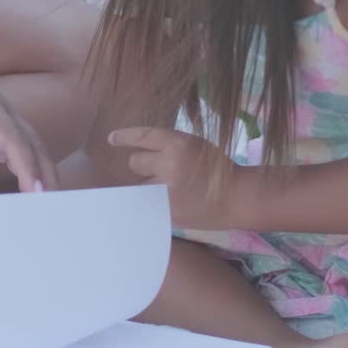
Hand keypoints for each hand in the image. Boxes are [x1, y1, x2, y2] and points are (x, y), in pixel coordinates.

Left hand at [0, 23, 56, 192]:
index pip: (15, 142)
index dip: (28, 168)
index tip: (37, 194)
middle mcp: (4, 114)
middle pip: (35, 147)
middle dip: (47, 177)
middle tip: (53, 210)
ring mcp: (6, 119)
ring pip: (34, 148)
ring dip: (44, 174)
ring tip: (49, 205)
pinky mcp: (1, 126)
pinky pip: (23, 148)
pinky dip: (32, 168)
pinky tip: (34, 189)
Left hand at [108, 126, 235, 228]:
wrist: (235, 198)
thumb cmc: (216, 168)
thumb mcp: (194, 145)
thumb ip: (168, 146)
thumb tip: (139, 151)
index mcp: (178, 144)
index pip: (142, 137)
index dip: (125, 137)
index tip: (112, 139)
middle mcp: (168, 165)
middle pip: (135, 162)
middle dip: (143, 165)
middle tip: (161, 171)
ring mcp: (165, 190)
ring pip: (138, 184)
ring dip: (148, 184)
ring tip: (170, 188)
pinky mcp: (165, 210)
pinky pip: (147, 201)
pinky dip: (153, 200)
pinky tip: (170, 200)